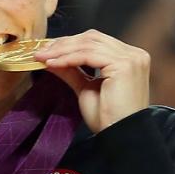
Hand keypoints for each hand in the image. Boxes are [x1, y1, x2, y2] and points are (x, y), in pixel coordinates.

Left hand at [36, 29, 150, 132]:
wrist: (119, 135)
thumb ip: (71, 70)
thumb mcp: (85, 88)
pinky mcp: (124, 65)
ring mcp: (131, 58)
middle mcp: (134, 54)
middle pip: (92, 38)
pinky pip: (88, 55)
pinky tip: (52, 64)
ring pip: (88, 44)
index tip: (46, 50)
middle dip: (63, 43)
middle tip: (40, 52)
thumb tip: (50, 58)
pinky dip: (67, 58)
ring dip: (61, 50)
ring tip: (42, 58)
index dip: (69, 43)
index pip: (95, 41)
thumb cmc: (107, 118)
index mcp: (128, 58)